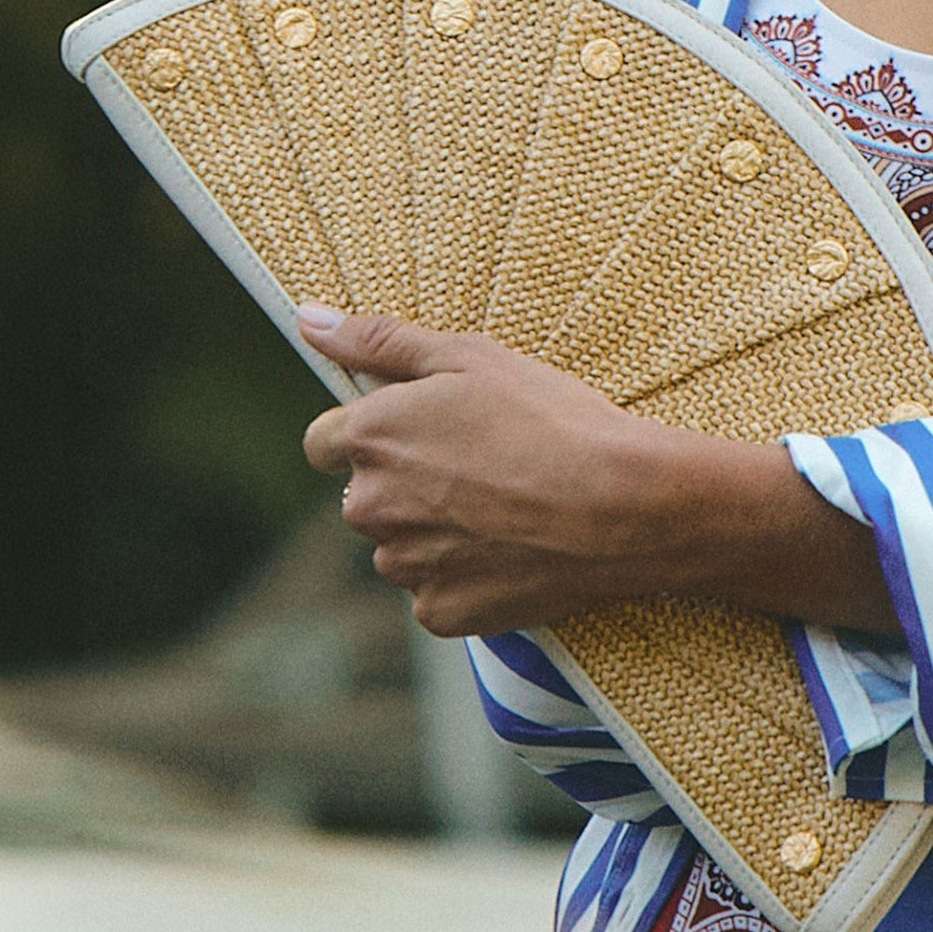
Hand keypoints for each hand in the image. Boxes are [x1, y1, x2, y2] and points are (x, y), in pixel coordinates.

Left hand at [298, 305, 900, 638]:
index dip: (375, 434)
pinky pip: (438, 592)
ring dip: (436, 533)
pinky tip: (514, 548)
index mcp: (370, 438)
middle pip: (367, 498)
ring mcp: (407, 566)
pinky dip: (467, 576)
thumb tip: (308, 319)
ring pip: (403, 548)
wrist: (624, 506)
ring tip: (506, 508)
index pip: (325, 443)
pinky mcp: (443, 612)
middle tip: (482, 467)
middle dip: (407, 485)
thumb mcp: (471, 358)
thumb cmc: (552, 421)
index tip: (424, 433)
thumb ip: (379, 340)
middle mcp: (371, 507)